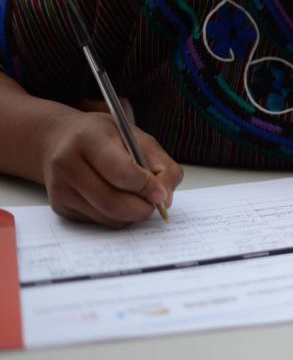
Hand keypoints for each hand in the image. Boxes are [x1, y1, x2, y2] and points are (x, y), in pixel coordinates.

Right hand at [41, 112, 183, 227]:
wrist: (62, 140)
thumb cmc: (106, 138)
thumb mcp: (139, 139)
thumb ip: (161, 166)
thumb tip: (165, 199)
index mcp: (89, 139)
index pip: (121, 172)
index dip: (146, 187)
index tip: (161, 194)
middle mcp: (67, 163)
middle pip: (112, 202)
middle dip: (141, 208)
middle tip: (154, 204)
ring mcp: (60, 188)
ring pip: (106, 216)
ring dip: (131, 215)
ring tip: (137, 198)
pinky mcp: (60, 206)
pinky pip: (98, 222)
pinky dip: (116, 217)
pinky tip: (117, 199)